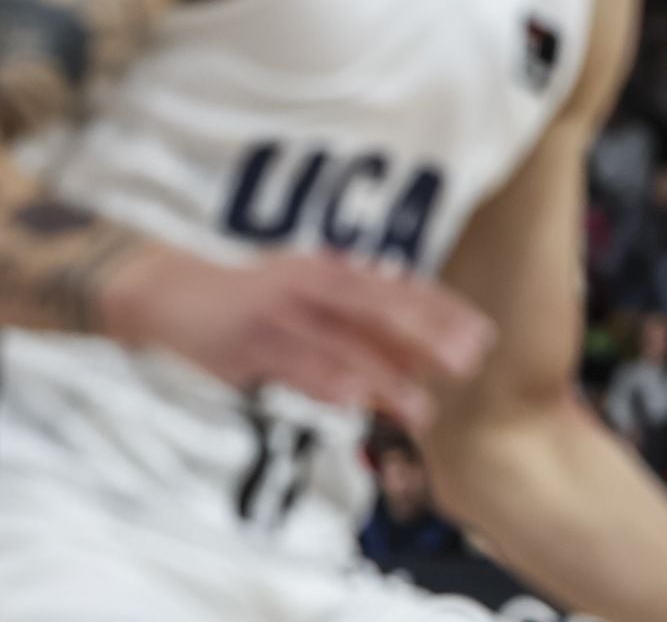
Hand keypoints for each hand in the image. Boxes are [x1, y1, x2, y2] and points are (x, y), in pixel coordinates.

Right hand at [104, 245, 493, 433]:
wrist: (169, 291)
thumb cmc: (254, 301)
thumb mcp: (310, 297)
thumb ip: (361, 322)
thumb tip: (419, 354)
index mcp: (334, 272)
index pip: (401, 290)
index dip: (444, 311)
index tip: (483, 335)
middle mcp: (314, 285)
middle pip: (382, 310)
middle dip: (429, 336)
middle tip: (469, 363)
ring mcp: (281, 313)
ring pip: (344, 345)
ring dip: (387, 376)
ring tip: (423, 408)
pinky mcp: (247, 344)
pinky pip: (294, 364)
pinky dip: (326, 380)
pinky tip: (355, 399)